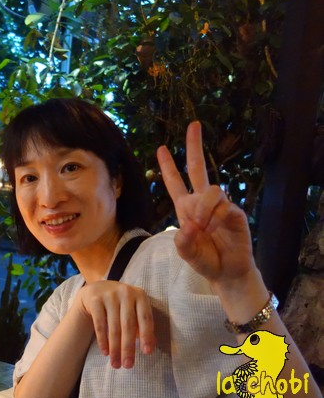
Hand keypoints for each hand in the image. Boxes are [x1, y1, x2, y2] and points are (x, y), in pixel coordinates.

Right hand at [75, 280, 154, 368]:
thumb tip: (150, 348)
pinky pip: (99, 324)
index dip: (147, 335)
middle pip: (128, 324)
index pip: (145, 318)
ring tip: (116, 364)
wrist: (98, 289)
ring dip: (114, 348)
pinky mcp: (94, 300)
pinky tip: (105, 352)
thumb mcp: (135, 310)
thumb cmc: (122, 305)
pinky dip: (102, 340)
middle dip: (128, 347)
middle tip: (128, 365)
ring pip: (113, 327)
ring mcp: (109, 295)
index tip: (147, 353)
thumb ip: (143, 327)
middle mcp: (125, 292)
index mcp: (140, 295)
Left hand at [157, 122, 256, 286]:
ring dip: (202, 208)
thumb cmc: (205, 260)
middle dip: (194, 147)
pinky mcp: (235, 213)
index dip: (168, 166)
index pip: (175, 183)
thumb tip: (190, 224)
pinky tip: (213, 229)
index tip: (161, 148)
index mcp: (186, 208)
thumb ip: (183, 241)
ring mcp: (220, 206)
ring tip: (202, 228)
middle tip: (193, 125)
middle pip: (198, 168)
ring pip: (210, 190)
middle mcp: (202, 203)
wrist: (227, 272)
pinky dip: (215, 218)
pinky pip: (223, 206)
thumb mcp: (187, 254)